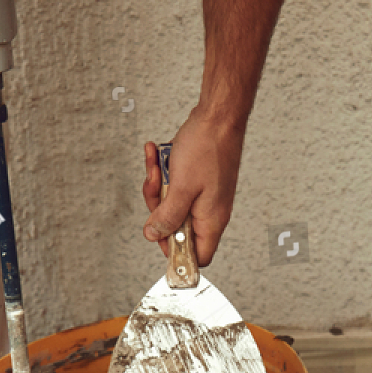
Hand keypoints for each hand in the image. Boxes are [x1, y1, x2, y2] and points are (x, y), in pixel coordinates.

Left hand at [140, 114, 244, 266]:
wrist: (218, 117)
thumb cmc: (208, 147)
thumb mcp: (181, 187)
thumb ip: (167, 216)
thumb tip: (154, 235)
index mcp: (211, 220)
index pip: (197, 256)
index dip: (175, 253)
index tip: (158, 237)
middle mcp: (209, 212)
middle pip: (176, 228)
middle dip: (158, 207)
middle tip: (156, 188)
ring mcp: (203, 196)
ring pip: (171, 204)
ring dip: (158, 185)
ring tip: (157, 164)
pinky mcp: (196, 182)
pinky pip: (173, 187)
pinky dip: (162, 172)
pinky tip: (158, 155)